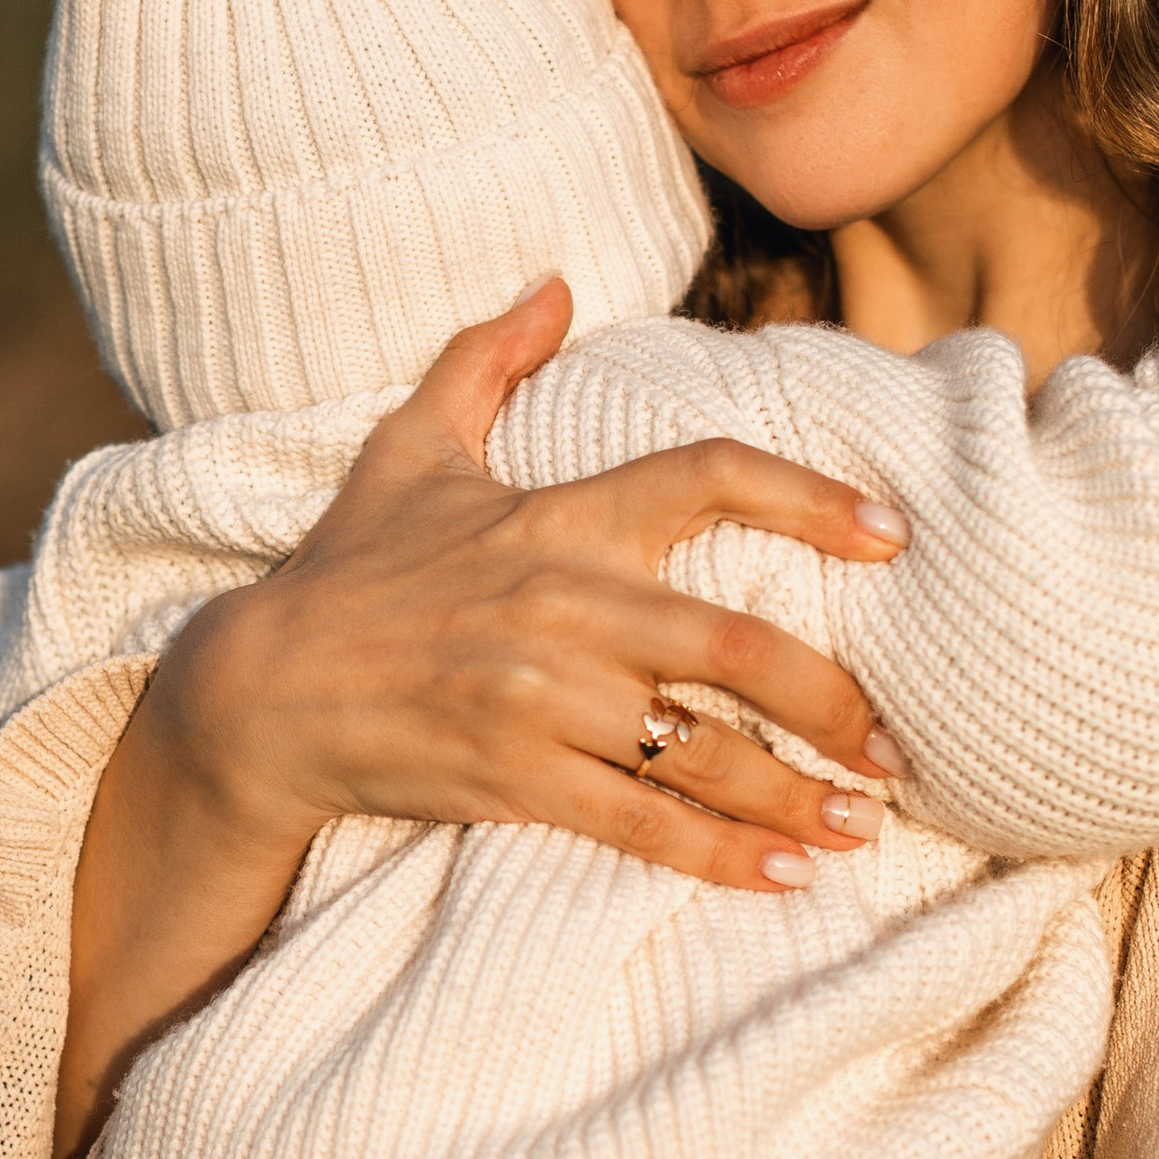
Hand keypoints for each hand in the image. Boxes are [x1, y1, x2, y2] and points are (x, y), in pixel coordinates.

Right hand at [156, 276, 909, 897]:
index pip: (709, 477)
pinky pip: (646, 824)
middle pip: (741, 645)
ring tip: (865, 821)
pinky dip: (725, 856)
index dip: (812, 497)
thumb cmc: (346, 570)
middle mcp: (564, 605)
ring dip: (801, 794)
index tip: (893, 535)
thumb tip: (554, 284)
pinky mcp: (517, 779)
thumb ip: (486, 361)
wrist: (260, 693)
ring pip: (706, 750)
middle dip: (837, 700)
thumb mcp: (408, 450)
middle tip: (898, 741)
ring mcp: (543, 699)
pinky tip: (789, 875)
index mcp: (558, 519)